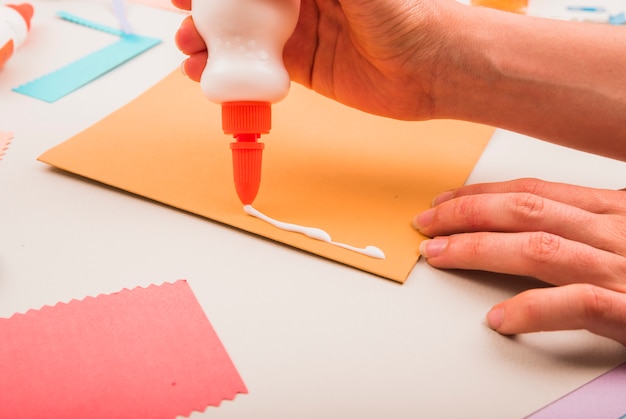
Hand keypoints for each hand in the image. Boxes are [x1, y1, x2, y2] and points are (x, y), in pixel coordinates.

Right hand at [172, 0, 457, 119]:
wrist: (434, 67)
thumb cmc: (406, 12)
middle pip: (243, 0)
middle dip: (208, 6)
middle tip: (182, 14)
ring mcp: (301, 30)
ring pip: (244, 31)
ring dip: (211, 38)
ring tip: (190, 47)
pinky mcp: (304, 65)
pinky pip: (259, 65)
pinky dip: (233, 68)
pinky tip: (210, 72)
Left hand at [414, 178, 625, 345]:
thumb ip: (589, 224)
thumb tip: (545, 218)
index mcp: (609, 212)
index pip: (531, 193)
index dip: (479, 196)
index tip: (444, 203)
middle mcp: (612, 233)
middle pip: (524, 212)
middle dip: (465, 215)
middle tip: (426, 224)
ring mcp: (621, 270)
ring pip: (538, 249)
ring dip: (478, 249)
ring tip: (439, 256)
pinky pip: (578, 304)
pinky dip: (534, 308)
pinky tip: (498, 317)